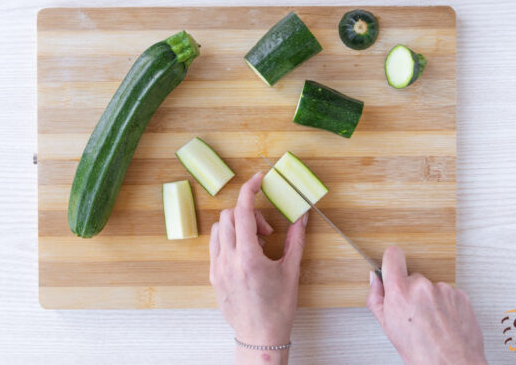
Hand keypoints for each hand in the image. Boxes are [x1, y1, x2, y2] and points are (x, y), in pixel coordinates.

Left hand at [210, 172, 307, 363]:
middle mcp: (227, 260)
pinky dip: (229, 239)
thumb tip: (302, 215)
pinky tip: (245, 253)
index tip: (258, 179)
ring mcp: (216, 268)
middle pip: (228, 216)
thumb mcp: (291, 271)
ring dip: (237, 226)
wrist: (260, 337)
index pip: (242, 211)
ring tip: (257, 244)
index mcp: (248, 257)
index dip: (249, 189)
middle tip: (267, 231)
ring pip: (219, 229)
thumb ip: (296, 239)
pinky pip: (215, 246)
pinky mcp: (213, 276)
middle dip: (249, 214)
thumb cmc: (278, 308)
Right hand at [367, 246, 486, 364]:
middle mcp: (422, 286)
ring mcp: (444, 289)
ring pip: (432, 287)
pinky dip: (446, 306)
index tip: (393, 266)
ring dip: (431, 300)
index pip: (393, 255)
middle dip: (412, 291)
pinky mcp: (461, 295)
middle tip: (414, 313)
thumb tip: (375, 279)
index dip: (391, 261)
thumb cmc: (421, 353)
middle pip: (413, 277)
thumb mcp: (387, 326)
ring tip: (432, 322)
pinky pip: (449, 294)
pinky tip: (444, 322)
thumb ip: (377, 297)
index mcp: (400, 291)